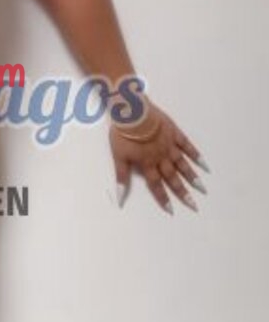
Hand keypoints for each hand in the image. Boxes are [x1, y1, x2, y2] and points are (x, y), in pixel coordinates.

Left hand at [109, 99, 209, 213]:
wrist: (131, 111)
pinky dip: (196, 155)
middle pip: (173, 178)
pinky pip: (187, 146)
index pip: (156, 185)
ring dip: (192, 177)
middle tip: (194, 205)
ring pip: (183, 164)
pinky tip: (204, 164)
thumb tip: (120, 198)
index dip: (163, 198)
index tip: (172, 210)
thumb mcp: (118, 156)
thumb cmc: (122, 133)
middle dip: (183, 192)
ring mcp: (170, 145)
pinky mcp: (174, 133)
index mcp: (147, 164)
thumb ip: (121, 177)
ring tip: (202, 189)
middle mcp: (161, 157)